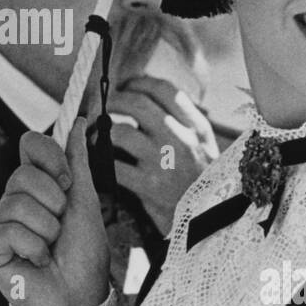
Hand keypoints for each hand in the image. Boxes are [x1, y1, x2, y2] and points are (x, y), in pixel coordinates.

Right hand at [0, 117, 109, 305]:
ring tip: (50, 248)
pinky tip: (36, 261)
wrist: (79, 297)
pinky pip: (7, 231)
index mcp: (35, 185)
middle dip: (54, 203)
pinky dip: (32, 248)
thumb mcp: (85, 201)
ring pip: (18, 204)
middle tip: (60, 226)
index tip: (67, 182)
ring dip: (47, 231)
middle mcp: (11, 199)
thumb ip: (77, 162)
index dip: (51, 158)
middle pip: (23, 174)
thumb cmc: (83, 254)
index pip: (30, 144)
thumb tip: (78, 123)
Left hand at [106, 75, 219, 234]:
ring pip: (121, 132)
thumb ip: (183, 121)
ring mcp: (164, 162)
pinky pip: (114, 166)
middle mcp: (181, 139)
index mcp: (196, 126)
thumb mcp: (204, 146)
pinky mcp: (149, 186)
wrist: (211, 222)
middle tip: (100, 107)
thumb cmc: (202, 182)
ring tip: (94, 136)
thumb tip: (148, 95)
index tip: (125, 86)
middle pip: (136, 103)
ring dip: (100, 132)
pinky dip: (100, 162)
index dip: (137, 83)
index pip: (163, 90)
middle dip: (112, 101)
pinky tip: (96, 163)